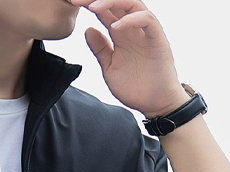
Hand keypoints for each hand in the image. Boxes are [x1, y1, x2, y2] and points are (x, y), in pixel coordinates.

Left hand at [69, 0, 189, 117]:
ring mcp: (145, 32)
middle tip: (77, 0)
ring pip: (131, 3)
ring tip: (93, 8)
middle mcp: (132, 28)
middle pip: (116, 2)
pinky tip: (115, 27)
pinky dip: (131, 20)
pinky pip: (147, 19)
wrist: (155, 104)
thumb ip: (100, 49)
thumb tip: (87, 29)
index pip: (104, 11)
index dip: (88, 4)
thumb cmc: (135, 87)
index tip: (71, 4)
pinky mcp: (157, 38)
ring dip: (111, 2)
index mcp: (120, 34)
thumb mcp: (109, 68)